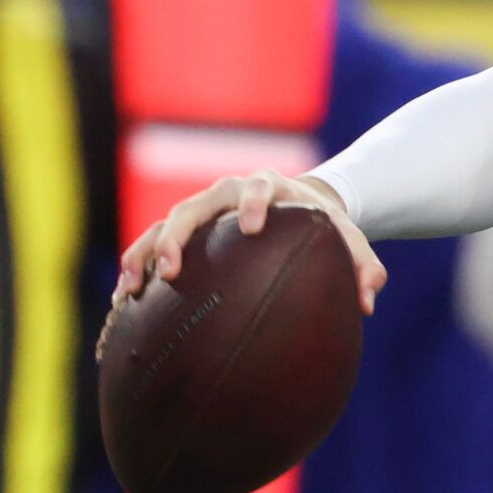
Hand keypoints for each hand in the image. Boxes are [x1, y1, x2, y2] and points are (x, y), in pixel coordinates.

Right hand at [112, 170, 387, 314]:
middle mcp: (225, 195)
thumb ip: (361, 263)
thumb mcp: (343, 235)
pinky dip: (135, 270)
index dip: (256, 203)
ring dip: (143, 255)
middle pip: (192, 208)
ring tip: (131, 289)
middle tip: (171, 269)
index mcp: (268, 187)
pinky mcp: (180, 233)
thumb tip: (370, 303)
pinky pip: (147, 248)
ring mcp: (198, 213)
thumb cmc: (317, 225)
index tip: (254, 226)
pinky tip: (123, 305)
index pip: (260, 188)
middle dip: (177, 236)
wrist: (291, 207)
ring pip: (160, 227)